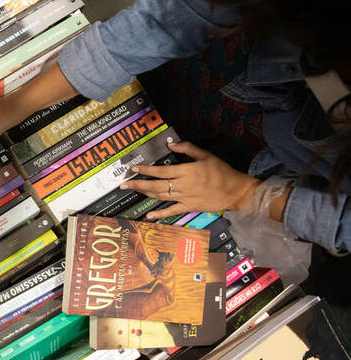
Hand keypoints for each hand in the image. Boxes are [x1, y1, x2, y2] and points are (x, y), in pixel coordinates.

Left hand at [119, 142, 260, 220]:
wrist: (235, 191)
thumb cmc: (222, 172)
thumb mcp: (206, 155)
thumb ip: (187, 148)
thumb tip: (171, 144)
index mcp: (186, 171)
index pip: (161, 171)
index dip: (146, 170)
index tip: (134, 169)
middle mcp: (183, 185)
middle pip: (156, 186)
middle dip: (138, 185)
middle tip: (123, 184)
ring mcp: (185, 198)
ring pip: (161, 197)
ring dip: (145, 194)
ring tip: (132, 191)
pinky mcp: (189, 207)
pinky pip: (172, 211)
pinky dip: (160, 214)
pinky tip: (148, 216)